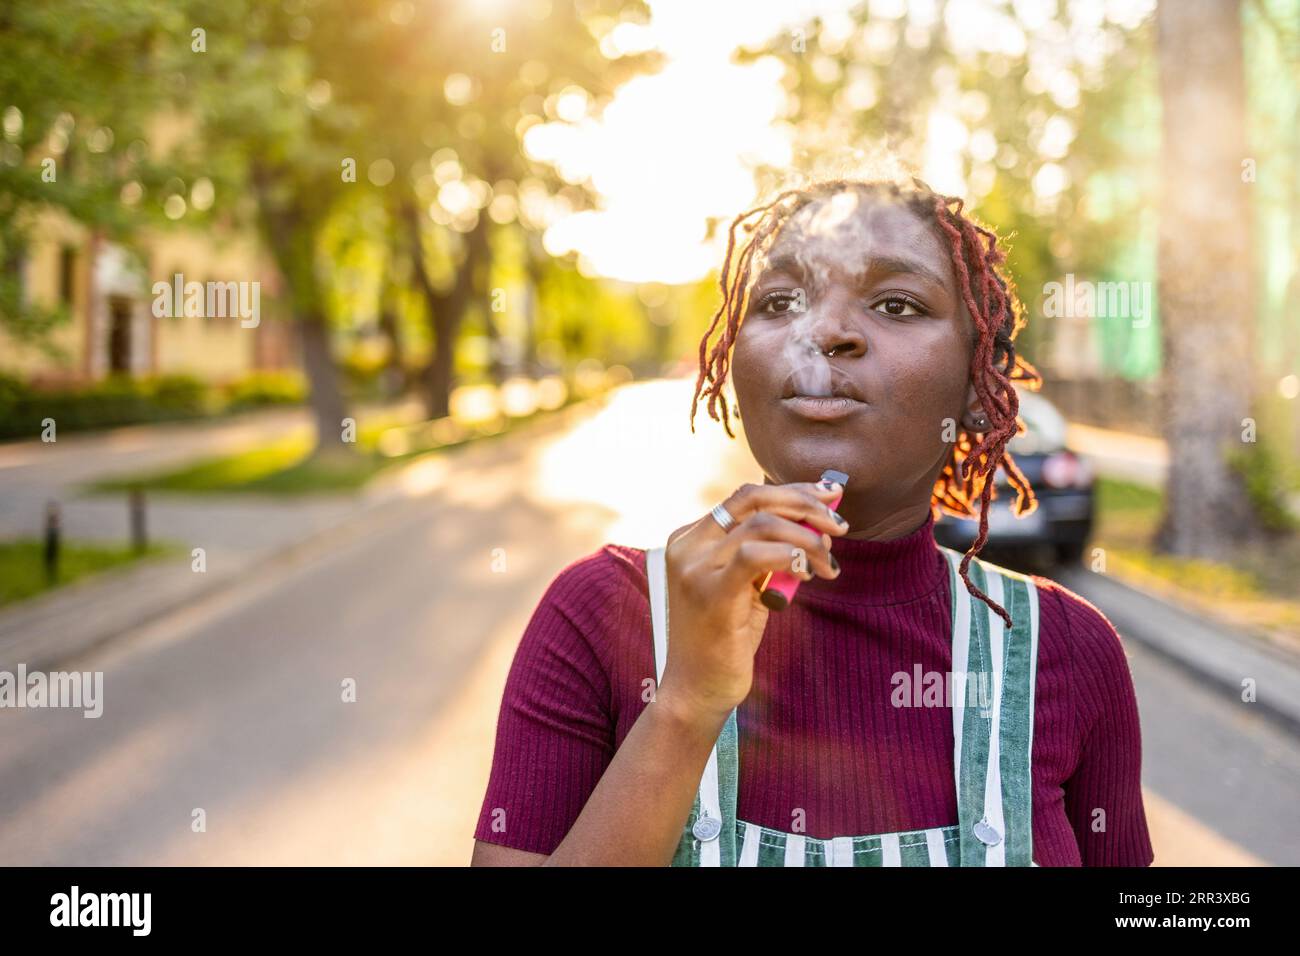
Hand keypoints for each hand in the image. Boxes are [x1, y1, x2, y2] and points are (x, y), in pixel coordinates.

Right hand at [655, 480, 846, 727]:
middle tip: (839, 526)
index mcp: (691, 538)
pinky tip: (809, 573)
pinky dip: (790, 555)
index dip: (793, 491)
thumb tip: (818, 518)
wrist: (698, 689)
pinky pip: (756, 554)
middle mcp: (688, 545)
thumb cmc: (726, 639)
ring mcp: (695, 567)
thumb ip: (768, 552)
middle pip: (754, 499)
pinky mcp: (710, 593)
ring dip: (806, 538)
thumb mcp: (746, 586)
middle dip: (805, 504)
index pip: (747, 497)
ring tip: (827, 563)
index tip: (830, 496)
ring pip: (762, 524)